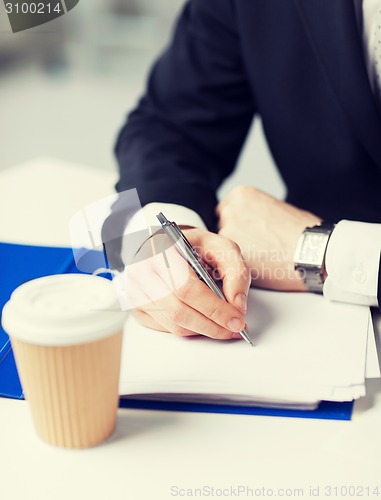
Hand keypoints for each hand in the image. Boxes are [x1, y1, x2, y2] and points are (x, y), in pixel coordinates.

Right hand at [121, 227, 250, 339]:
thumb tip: (238, 304)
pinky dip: (190, 329)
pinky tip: (204, 321)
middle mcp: (142, 271)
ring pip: (174, 324)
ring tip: (224, 326)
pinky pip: (167, 329)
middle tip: (235, 328)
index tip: (236, 319)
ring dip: (203, 330)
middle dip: (213, 325)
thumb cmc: (194, 246)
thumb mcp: (221, 247)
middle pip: (179, 311)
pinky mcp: (136, 307)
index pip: (186, 288)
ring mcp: (136, 291)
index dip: (214, 308)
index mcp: (161, 250)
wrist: (168, 246)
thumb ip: (235, 271)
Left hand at [217, 186, 321, 290]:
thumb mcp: (276, 207)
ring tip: (261, 258)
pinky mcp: (230, 254)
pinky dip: (238, 266)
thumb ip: (255, 212)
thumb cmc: (303, 232)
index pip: (225, 210)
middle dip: (235, 237)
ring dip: (235, 253)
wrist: (313, 252)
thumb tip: (250, 222)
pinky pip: (228, 262)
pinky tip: (259, 267)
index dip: (237, 224)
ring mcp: (227, 231)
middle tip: (256, 247)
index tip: (248, 233)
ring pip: (223, 246)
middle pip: (221, 226)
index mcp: (241, 195)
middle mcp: (230, 210)